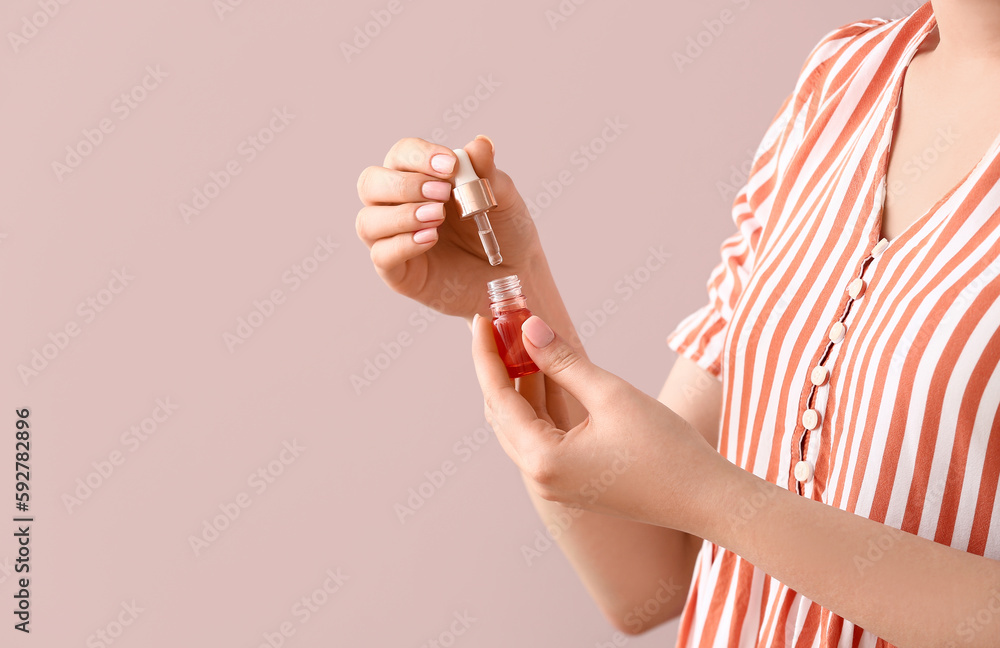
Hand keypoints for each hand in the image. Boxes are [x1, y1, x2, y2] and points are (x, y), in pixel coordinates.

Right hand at [356, 136, 540, 318]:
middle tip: (442, 193)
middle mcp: (399, 205)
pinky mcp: (398, 273)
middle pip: (371, 183)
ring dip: (401, 215)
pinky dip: (403, 244)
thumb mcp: (502, 197)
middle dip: (404, 185)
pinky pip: (382, 256)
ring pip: (368, 221)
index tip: (449, 165)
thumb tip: (480, 143)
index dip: (419, 155)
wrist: (516, 274)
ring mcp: (394, 240)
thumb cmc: (504, 232)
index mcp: (419, 178)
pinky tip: (430, 239)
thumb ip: (487, 172)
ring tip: (438, 217)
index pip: (400, 155)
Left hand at [471, 313, 726, 532]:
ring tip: (519, 341)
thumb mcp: (610, 394)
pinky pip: (541, 437)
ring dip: (519, 384)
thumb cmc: (665, 449)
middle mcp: (540, 478)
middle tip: (500, 325)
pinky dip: (539, 405)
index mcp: (543, 460)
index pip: (498, 397)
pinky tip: (544, 373)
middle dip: (498, 367)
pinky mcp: (571, 482)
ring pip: (521, 426)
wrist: (704, 498)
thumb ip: (563, 361)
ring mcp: (555, 484)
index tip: (480, 320)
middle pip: (502, 414)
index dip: (486, 354)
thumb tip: (528, 328)